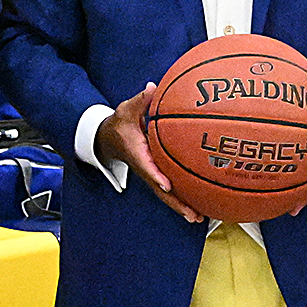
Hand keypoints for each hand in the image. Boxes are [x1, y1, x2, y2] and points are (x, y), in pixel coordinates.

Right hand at [96, 85, 202, 222]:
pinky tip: (198, 207)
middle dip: (175, 203)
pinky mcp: (155, 175)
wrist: (108, 138)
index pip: (147, 167)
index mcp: (137, 153)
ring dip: (180, 207)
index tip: (167, 184)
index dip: (157, 176)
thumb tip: (152, 88)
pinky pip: (169, 190)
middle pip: (160, 189)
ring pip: (165, 194)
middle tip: (192, 214)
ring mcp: (150, 174)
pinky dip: (181, 199)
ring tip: (198, 218)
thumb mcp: (127, 109)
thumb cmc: (120, 123)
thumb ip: (141, 100)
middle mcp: (144, 168)